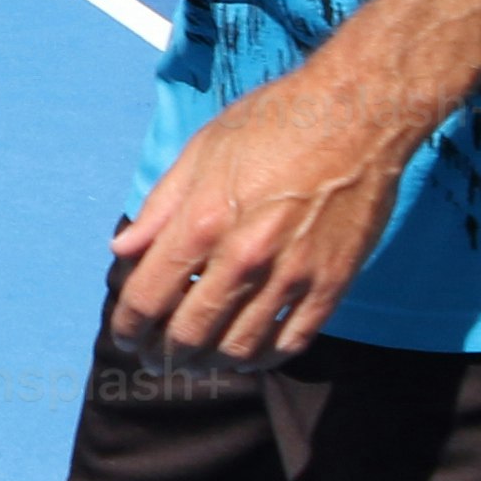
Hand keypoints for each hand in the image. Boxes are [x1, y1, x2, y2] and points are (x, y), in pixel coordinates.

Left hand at [104, 63, 421, 361]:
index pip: (147, 298)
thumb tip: (123, 249)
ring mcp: (291, 275)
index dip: (129, 327)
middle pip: (190, 335)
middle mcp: (243, 258)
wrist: (358, 115)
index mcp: (202, 223)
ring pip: (239, 349)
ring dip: (210, 365)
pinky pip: (292, 342)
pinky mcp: (331, 284)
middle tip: (158, 358)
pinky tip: (249, 356)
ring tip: (198, 362)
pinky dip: (264, 360)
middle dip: (165, 355)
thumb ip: (160, 208)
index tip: (127, 336)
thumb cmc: (275, 122)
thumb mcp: (201, 151)